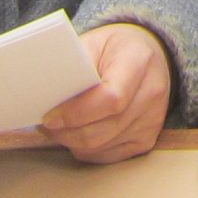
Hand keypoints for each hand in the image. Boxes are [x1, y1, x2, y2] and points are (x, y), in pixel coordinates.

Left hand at [40, 23, 173, 163]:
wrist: (148, 55)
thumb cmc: (115, 49)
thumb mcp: (94, 43)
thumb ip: (74, 66)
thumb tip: (45, 93)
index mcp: (139, 60)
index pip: (110, 99)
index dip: (76, 113)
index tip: (50, 116)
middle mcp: (152, 92)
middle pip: (104, 129)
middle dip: (68, 132)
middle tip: (47, 125)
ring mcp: (152, 119)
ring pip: (102, 146)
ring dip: (73, 142)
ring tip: (58, 128)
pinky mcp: (147, 139)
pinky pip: (108, 155)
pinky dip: (87, 149)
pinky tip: (76, 134)